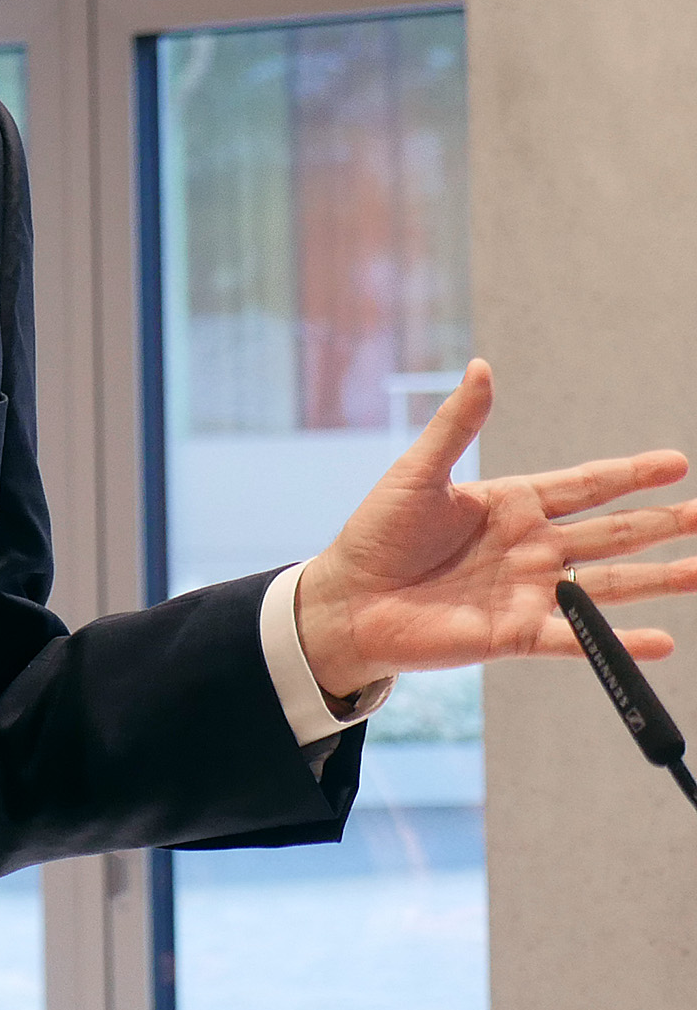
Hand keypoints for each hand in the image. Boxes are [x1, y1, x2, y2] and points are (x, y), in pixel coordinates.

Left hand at [295, 359, 696, 700]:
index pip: (586, 486)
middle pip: (612, 533)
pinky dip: (616, 642)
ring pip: (609, 584)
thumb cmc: (376, 535)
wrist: (345, 600)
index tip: (678, 462)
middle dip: (661, 524)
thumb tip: (481, 368)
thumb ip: (457, 426)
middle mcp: (532, 548)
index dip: (630, 475)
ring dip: (659, 578)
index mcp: (512, 505)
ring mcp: (528, 591)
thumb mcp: (417, 474)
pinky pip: (574, 637)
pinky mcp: (514, 633)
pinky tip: (662, 640)